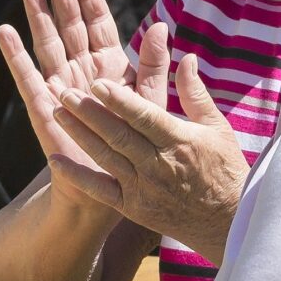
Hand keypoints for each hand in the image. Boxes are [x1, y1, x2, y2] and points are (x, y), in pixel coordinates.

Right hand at [0, 0, 140, 182]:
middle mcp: (83, 72)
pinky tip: (5, 32)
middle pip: (70, 27)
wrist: (109, 185)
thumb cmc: (134, 144)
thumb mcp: (151, 102)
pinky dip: (15, 55)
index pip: (98, 25)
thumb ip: (155, 66)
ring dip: (37, 15)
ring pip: (48, 43)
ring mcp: (61, 87)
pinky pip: (27, 76)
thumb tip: (162, 26)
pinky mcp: (44, 106)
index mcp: (111, 67)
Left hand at [50, 21, 249, 258]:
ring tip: (57, 112)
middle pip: (118, 135)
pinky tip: (55, 160)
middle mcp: (158, 165)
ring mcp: (142, 189)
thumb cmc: (225, 169)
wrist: (226, 223)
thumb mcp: (218, 127)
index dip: (120, 100)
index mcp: (180, 141)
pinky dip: (77, 176)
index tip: (97, 83)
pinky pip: (99, 190)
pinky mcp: (132, 208)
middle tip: (65, 92)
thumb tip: (188, 57)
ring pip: (105, 157)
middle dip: (89, 113)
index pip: (144, 117)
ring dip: (79, 135)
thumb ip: (196, 93)